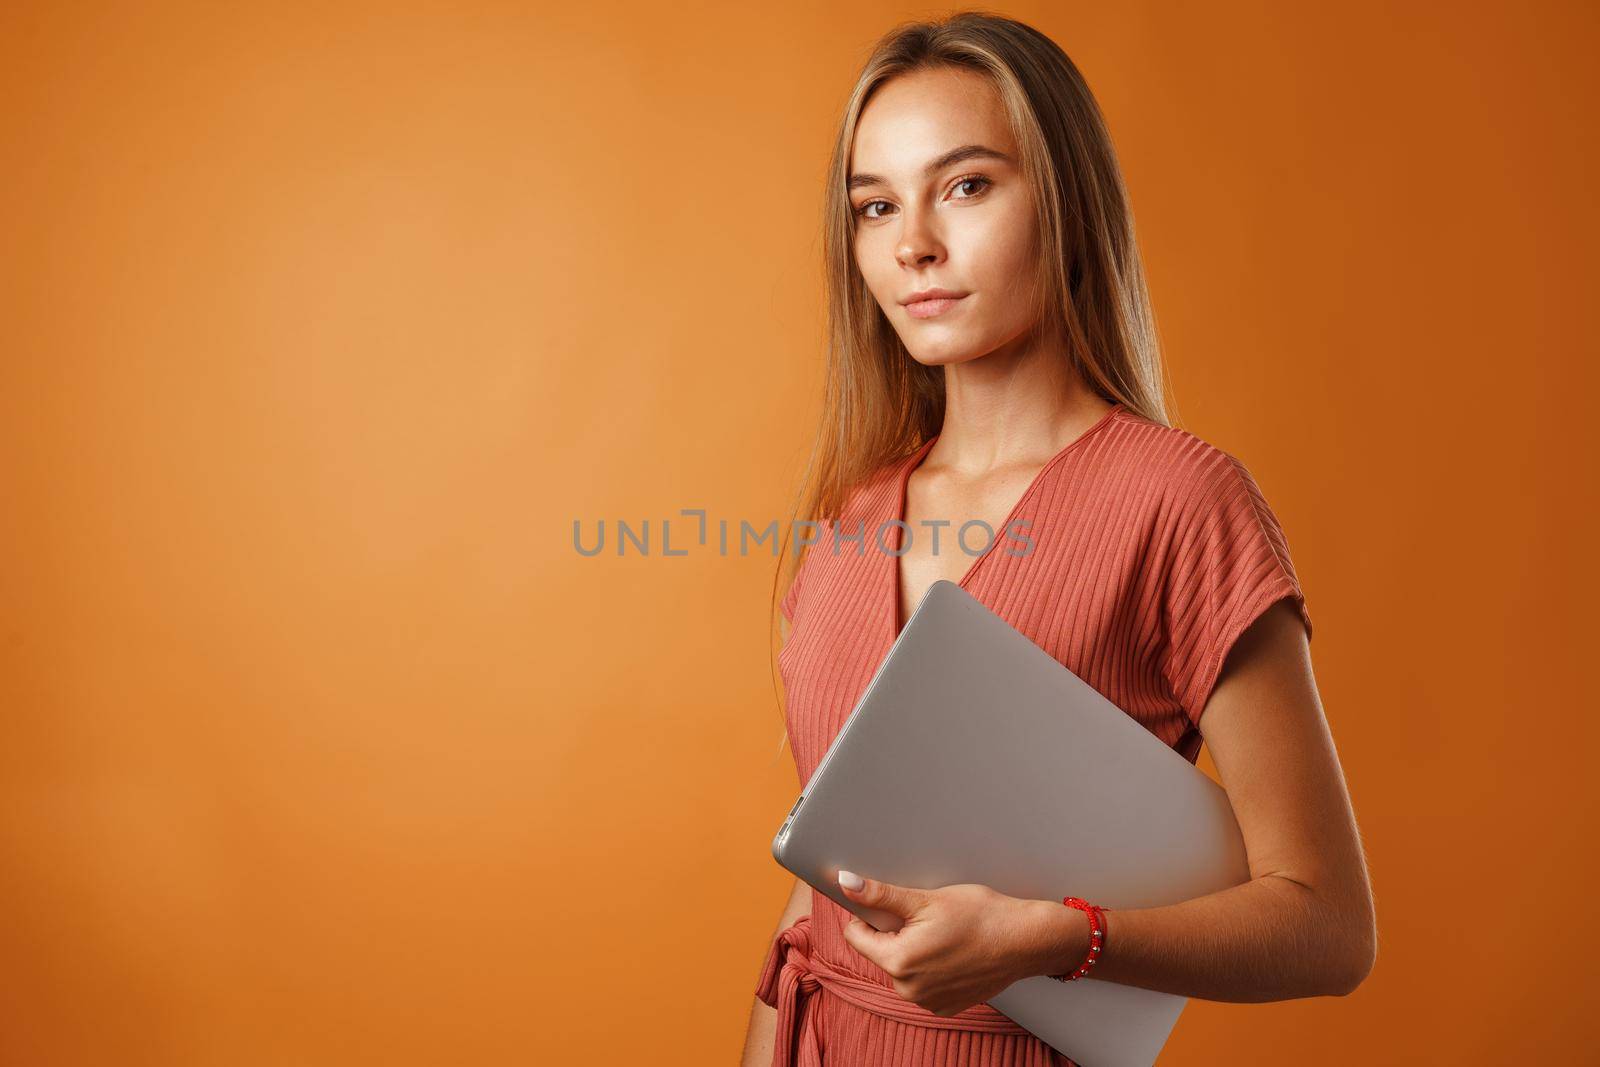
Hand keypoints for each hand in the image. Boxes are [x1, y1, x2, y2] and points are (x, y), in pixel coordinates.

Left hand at [837, 870, 1042, 1016]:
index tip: (891, 906)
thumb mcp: (925, 898)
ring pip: (902, 968)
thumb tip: (846, 883)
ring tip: (944, 935)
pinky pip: (922, 983)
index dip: (869, 915)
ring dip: (913, 950)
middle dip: (895, 933)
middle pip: (880, 952)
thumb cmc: (981, 916)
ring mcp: (927, 1002)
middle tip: (927, 918)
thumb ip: (880, 894)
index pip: (855, 935)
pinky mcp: (945, 1006)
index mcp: (898, 962)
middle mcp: (908, 990)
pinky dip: (931, 967)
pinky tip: (953, 952)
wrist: (1024, 940)